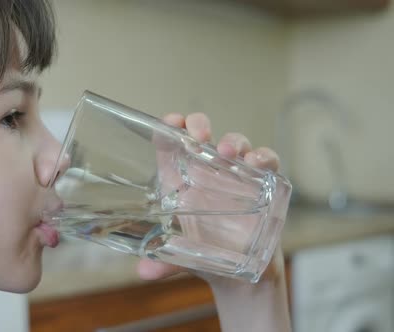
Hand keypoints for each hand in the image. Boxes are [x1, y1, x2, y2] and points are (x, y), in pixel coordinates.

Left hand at [137, 112, 281, 283]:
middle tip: (200, 136)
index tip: (171, 122)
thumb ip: (164, 262)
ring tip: (228, 153)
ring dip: (233, 142)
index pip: (171, 141)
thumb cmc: (203, 255)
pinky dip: (264, 157)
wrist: (238, 275)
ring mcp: (234, 175)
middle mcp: (206, 172)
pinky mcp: (261, 184)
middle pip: (201, 133)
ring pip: (235, 143)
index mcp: (180, 180)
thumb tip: (144, 271)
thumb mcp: (181, 257)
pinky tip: (258, 164)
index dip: (170, 125)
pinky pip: (267, 162)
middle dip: (199, 125)